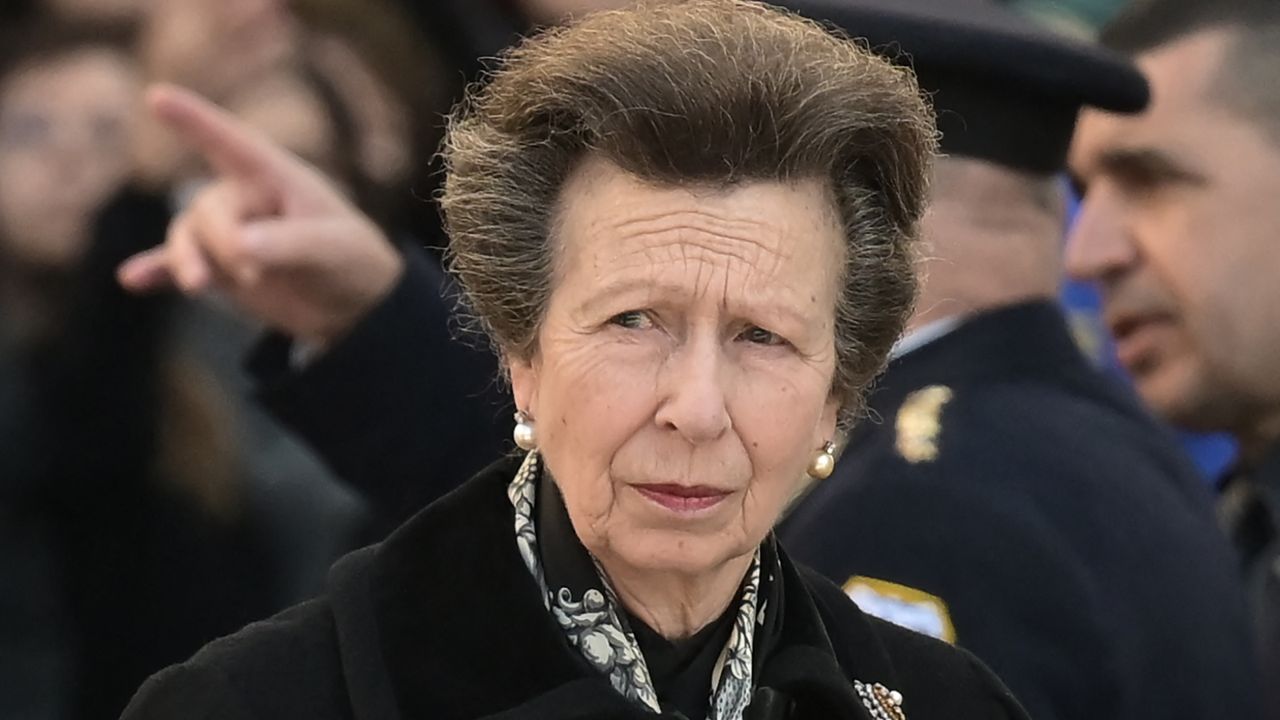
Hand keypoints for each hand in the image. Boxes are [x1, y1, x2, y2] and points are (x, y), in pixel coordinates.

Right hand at [118, 84, 403, 348]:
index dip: (195, 120)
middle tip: (256, 274)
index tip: (157, 96)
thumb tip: (239, 245)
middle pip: (208, 210)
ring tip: (198, 286)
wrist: (352, 305)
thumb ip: (287, 244)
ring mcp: (228, 232)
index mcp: (277, 177)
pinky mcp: (218, 268)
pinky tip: (132, 279)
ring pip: (189, 236)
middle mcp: (245, 198)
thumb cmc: (351, 261)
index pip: (232, 143)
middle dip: (224, 242)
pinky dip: (157, 270)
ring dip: (188, 260)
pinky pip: (176, 263)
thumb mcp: (331, 249)